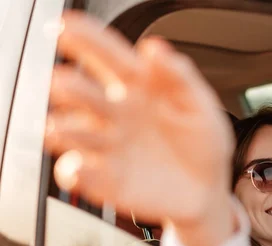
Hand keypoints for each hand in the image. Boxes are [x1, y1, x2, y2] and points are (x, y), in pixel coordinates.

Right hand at [45, 11, 235, 245]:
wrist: (207, 191)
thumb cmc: (203, 146)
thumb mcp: (201, 108)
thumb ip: (180, 77)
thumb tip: (155, 48)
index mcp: (138, 89)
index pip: (107, 56)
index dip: (86, 38)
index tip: (66, 25)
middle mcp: (115, 114)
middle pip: (78, 92)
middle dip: (67, 85)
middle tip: (64, 82)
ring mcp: (107, 146)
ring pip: (67, 131)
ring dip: (61, 127)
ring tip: (63, 127)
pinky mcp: (104, 180)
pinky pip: (76, 172)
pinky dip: (73, 169)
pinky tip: (83, 166)